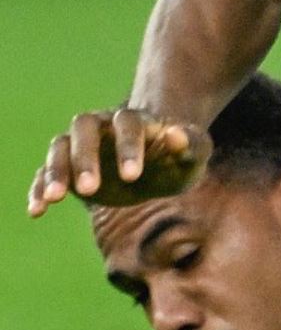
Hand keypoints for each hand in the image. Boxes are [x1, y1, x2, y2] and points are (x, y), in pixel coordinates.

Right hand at [27, 108, 210, 216]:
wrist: (161, 164)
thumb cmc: (180, 157)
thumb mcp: (194, 154)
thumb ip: (189, 145)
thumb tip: (176, 135)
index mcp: (136, 120)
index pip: (128, 124)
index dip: (128, 147)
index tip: (132, 176)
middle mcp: (103, 126)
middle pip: (84, 128)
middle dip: (84, 157)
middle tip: (88, 189)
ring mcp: (83, 144)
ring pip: (60, 146)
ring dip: (56, 170)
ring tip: (55, 198)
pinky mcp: (69, 166)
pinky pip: (46, 171)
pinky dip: (39, 187)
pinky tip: (38, 210)